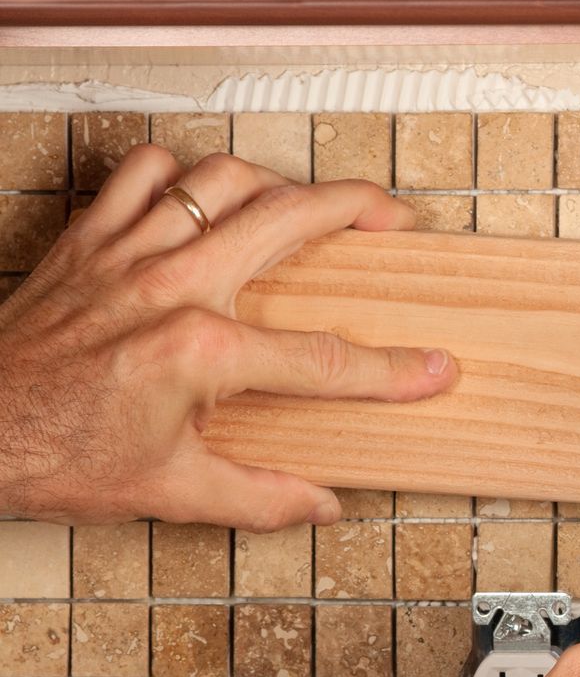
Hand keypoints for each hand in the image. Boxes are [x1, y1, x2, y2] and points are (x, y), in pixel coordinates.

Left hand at [0, 145, 456, 530]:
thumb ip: (258, 496)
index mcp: (199, 351)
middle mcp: (170, 285)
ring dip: (276, 181)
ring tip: (307, 199)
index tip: (434, 369)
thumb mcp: (167, 491)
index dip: (390, 369)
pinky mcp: (88, 238)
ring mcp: (127, 251)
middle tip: (393, 216)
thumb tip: (319, 505)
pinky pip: (143, 172)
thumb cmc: (49, 454)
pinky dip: (180, 171)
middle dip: (355, 208)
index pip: (322, 360)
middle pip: (287, 219)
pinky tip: (204, 194)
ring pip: (222, 177)